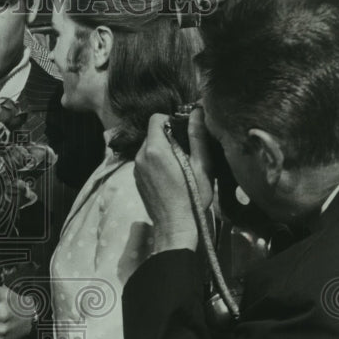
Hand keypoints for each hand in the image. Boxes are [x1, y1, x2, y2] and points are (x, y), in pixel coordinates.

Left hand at [133, 110, 211, 252]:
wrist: (175, 226)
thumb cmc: (192, 197)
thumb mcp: (201, 166)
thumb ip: (197, 136)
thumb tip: (197, 111)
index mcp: (155, 150)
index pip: (156, 118)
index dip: (172, 120)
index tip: (185, 133)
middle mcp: (140, 156)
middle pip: (153, 133)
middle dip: (169, 137)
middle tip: (186, 152)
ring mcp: (136, 169)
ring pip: (149, 147)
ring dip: (163, 150)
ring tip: (180, 166)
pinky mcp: (137, 179)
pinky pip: (146, 161)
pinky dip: (157, 162)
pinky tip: (171, 176)